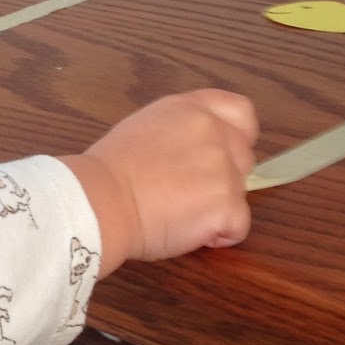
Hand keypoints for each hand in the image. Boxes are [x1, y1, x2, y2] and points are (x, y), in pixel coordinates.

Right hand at [61, 90, 257, 273]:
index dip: (236, 136)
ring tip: (179, 214)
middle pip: (243, 157)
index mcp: (192, 110)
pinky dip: (219, 234)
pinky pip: (238, 225)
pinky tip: (189, 231)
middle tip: (186, 192)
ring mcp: (224, 169)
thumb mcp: (145, 128)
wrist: (101, 201)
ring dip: (217, 207)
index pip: (241, 112)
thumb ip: (179, 131)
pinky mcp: (227, 206)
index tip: (222, 154)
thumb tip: (192, 151)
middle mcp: (214, 133)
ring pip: (240, 193)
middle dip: (223, 177)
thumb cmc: (109, 172)